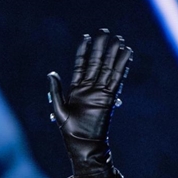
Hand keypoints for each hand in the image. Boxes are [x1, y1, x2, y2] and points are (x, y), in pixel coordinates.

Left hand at [47, 28, 132, 177]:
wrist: (84, 146)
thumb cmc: (70, 132)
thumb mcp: (59, 110)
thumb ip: (56, 91)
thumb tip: (51, 73)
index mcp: (76, 89)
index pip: (81, 64)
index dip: (84, 50)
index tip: (87, 36)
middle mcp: (89, 88)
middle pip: (96, 62)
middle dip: (100, 47)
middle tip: (105, 31)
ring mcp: (100, 92)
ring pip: (108, 68)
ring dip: (113, 54)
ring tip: (119, 39)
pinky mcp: (110, 98)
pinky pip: (117, 79)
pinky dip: (122, 67)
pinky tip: (127, 55)